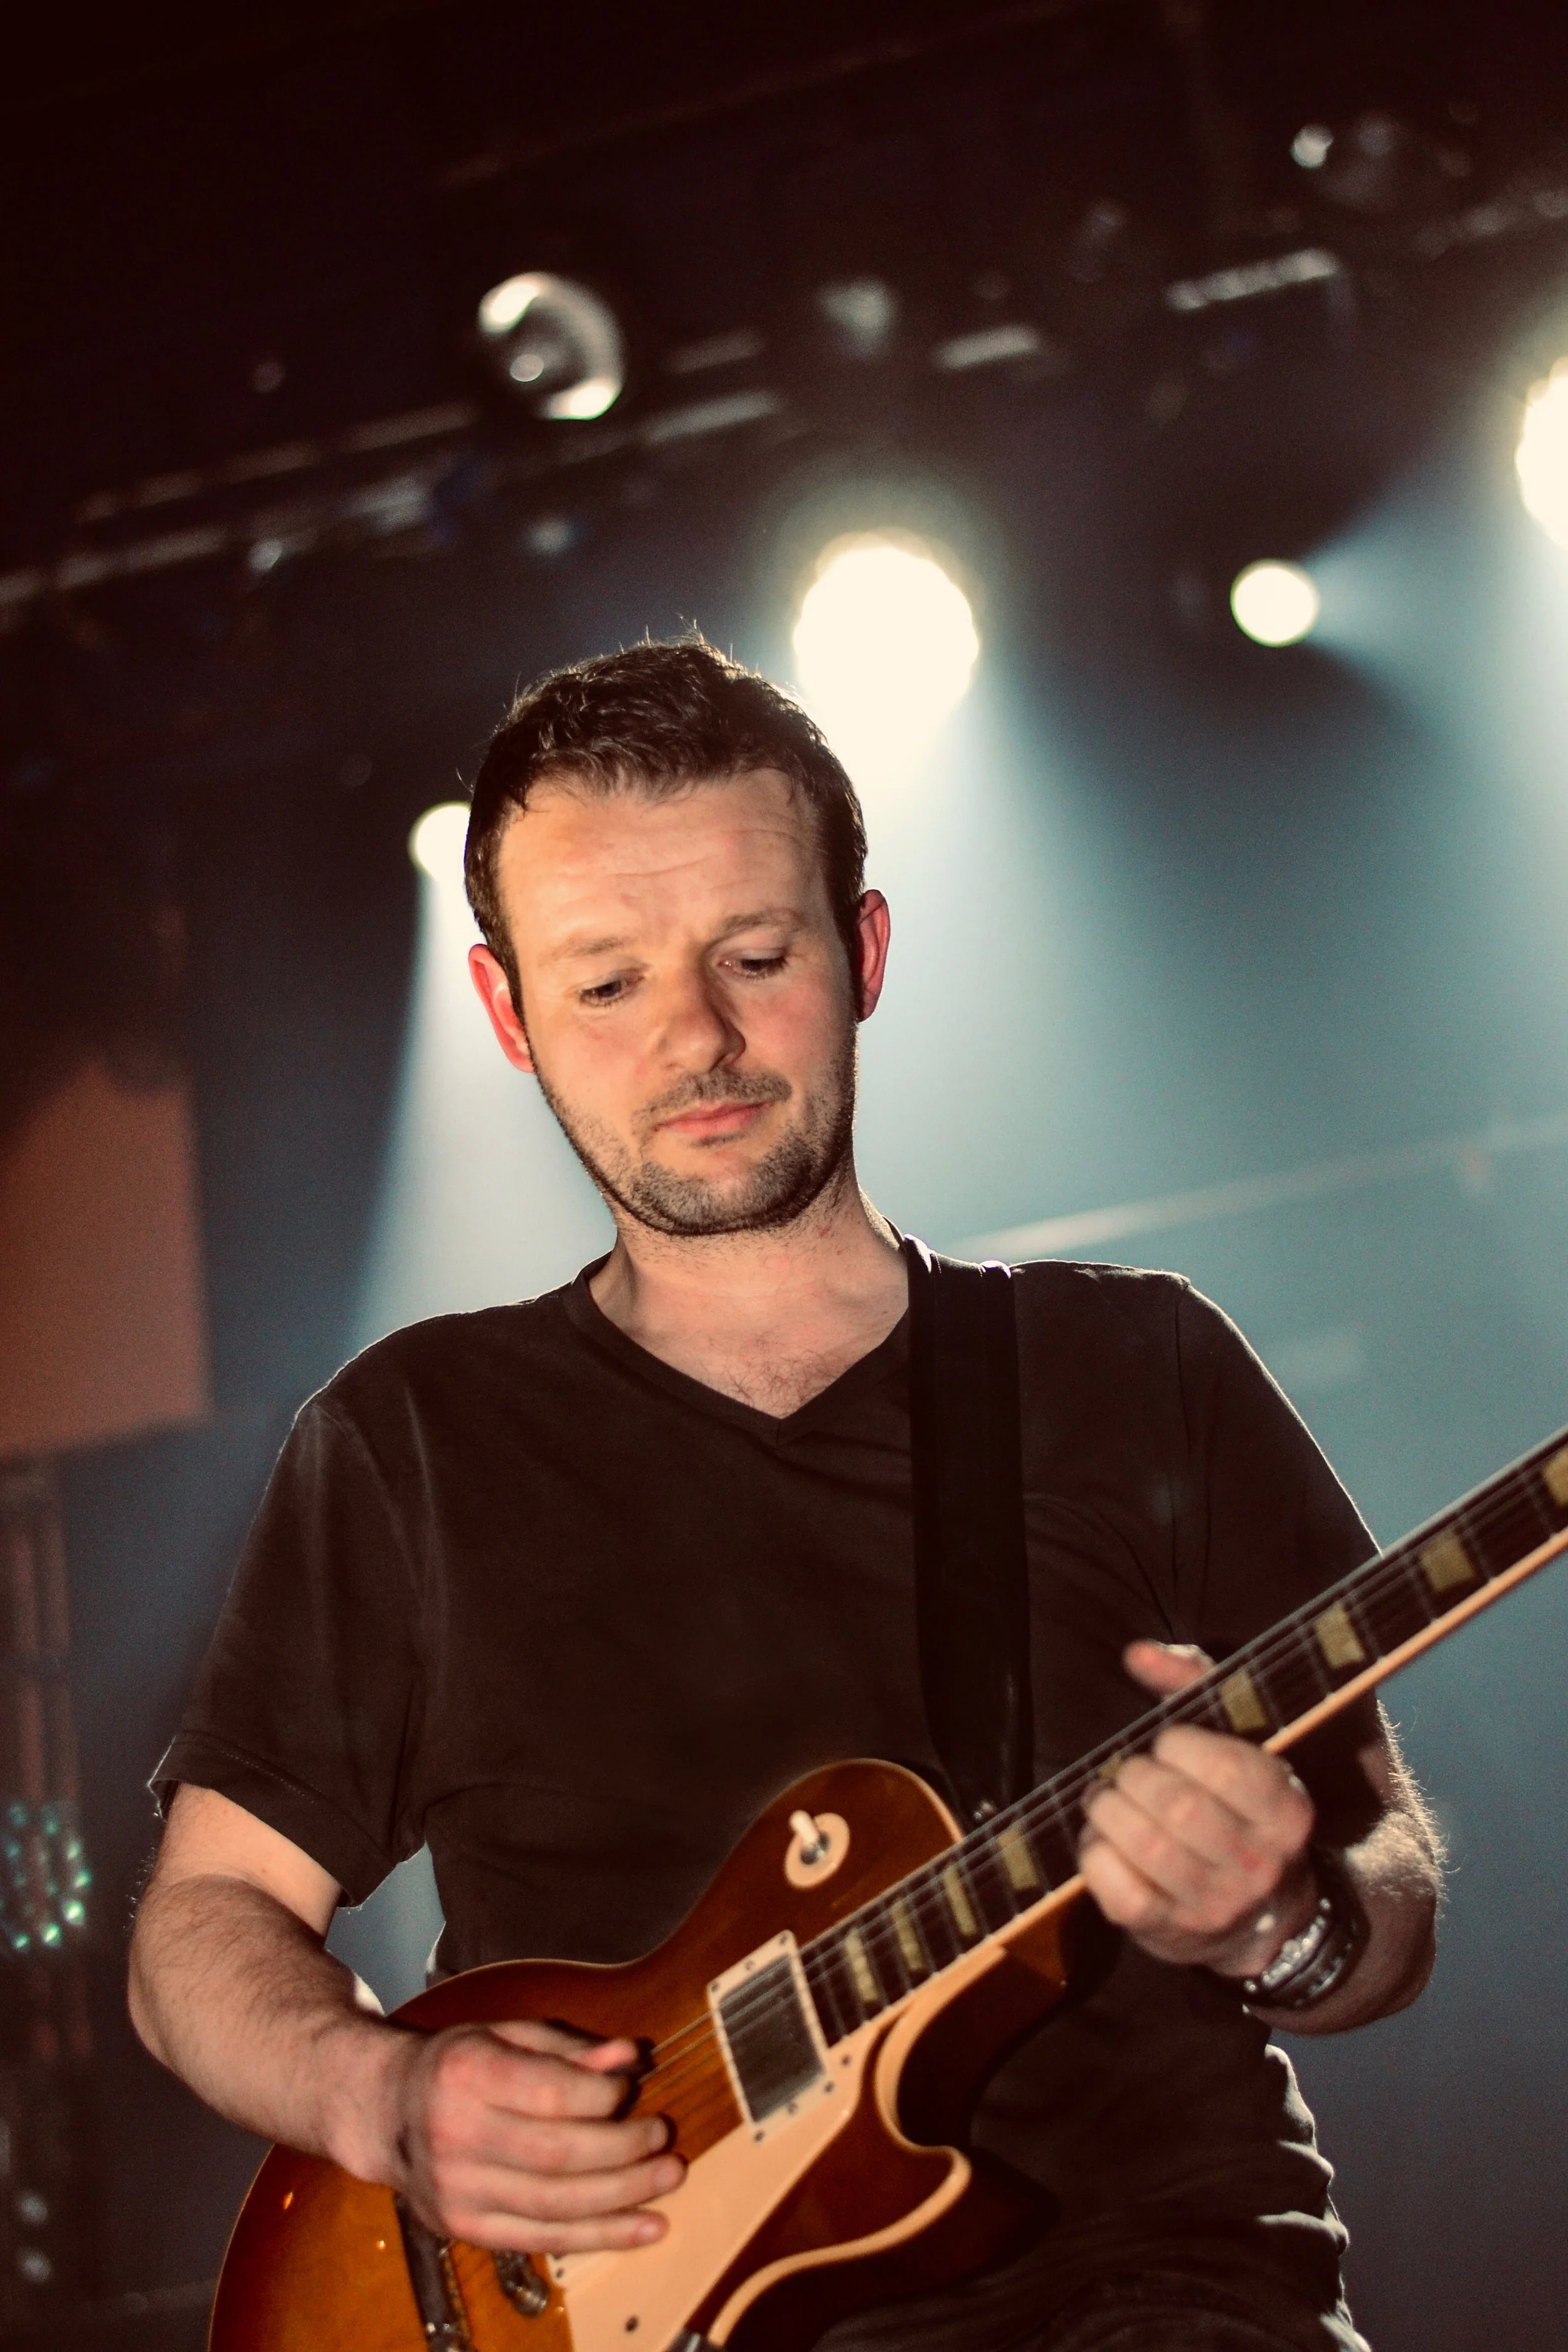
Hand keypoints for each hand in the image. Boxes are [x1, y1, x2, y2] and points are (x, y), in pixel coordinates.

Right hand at [384, 2018, 684, 2253]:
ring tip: (668, 2177)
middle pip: (558, 2155)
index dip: (603, 2096)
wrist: (387, 2111)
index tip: (632, 2091)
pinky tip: (644, 2227)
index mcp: (465, 2072)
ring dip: (624, 2196)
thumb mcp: (507, 2034)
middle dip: (625, 2150)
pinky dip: (602, 2236)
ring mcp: (456, 2190)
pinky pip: (543, 2240)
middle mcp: (455, 2134)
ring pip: (556, 2205)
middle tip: (664, 2138)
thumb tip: (629, 2058)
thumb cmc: (459, 2064)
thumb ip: (568, 2047)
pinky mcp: (464, 2229)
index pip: (549, 2093)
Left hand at [1078, 1640, 1318, 1976]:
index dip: (1180, 1746)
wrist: (1261, 1920)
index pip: (1228, 1768)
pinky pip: (1120, 1893)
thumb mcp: (1237, 1744)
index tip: (1166, 1745)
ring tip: (1104, 1799)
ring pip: (1147, 1847)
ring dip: (1108, 1811)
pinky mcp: (1171, 1934)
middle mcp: (1259, 1864)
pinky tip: (1100, 1840)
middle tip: (1127, 1774)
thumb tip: (1137, 1653)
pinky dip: (1095, 1856)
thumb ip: (1194, 1684)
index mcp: (1286, 1812)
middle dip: (1135, 1777)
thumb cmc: (1236, 1810)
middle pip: (1179, 1807)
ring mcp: (1216, 1905)